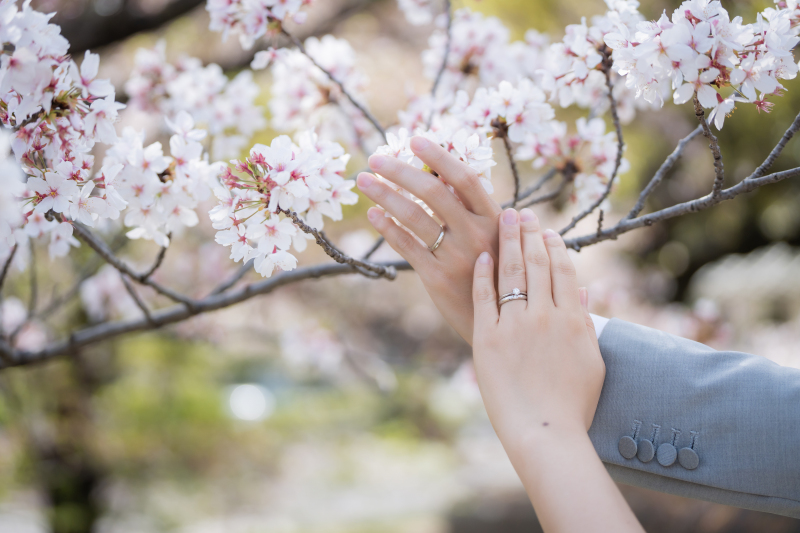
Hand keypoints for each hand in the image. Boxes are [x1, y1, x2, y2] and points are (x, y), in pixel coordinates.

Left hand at [357, 135, 501, 343]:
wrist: (502, 321)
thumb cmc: (497, 271)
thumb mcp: (497, 237)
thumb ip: (472, 209)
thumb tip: (440, 174)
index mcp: (495, 219)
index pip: (464, 178)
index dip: (438, 156)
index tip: (414, 140)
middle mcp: (477, 234)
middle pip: (432, 192)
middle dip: (399, 171)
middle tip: (375, 158)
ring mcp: (457, 257)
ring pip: (414, 216)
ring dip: (384, 194)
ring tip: (364, 181)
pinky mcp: (438, 279)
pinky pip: (407, 247)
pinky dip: (388, 227)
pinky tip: (374, 214)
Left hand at [471, 207, 603, 440]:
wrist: (546, 432)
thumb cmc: (574, 404)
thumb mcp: (593, 361)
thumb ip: (588, 323)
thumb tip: (586, 292)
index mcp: (574, 320)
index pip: (564, 271)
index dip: (555, 246)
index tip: (548, 230)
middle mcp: (546, 315)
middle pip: (538, 264)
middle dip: (529, 234)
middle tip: (522, 213)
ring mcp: (516, 325)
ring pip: (512, 273)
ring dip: (508, 242)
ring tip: (504, 219)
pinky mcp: (488, 338)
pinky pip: (484, 298)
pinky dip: (483, 274)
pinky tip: (482, 255)